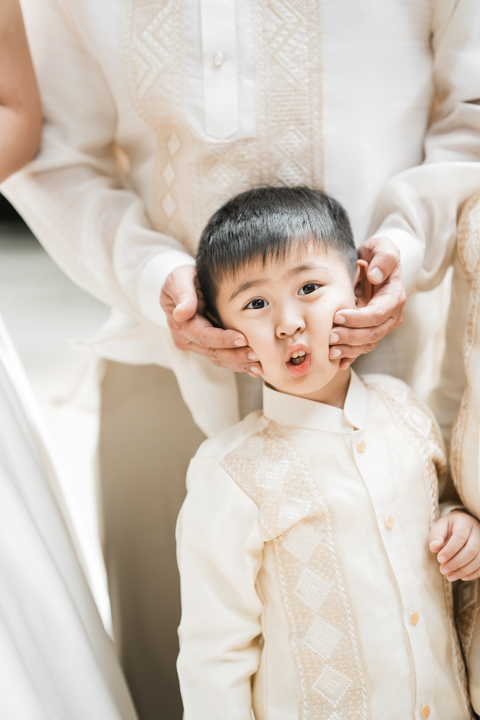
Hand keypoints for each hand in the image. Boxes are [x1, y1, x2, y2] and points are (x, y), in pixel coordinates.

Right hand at [160, 265, 262, 375]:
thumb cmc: (183, 278)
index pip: (202, 336)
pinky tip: (256, 368)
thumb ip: (182, 293)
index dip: (222, 339)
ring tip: (260, 365)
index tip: (242, 339)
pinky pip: (225, 358)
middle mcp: (188, 339)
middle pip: (213, 352)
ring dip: (240, 363)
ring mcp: (199, 345)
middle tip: (258, 354)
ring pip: (220, 359)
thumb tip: (181, 313)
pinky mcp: (209, 347)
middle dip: (236, 355)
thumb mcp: (179, 279)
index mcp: (181, 324)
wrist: (186, 284)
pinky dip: (240, 364)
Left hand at [329, 236, 405, 369]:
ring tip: (329, 350)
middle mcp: (390, 315)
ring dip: (348, 349)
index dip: (358, 318)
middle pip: (373, 333)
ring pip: (367, 344)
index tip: (338, 316)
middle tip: (329, 336)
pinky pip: (362, 348)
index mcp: (394, 297)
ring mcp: (381, 326)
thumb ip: (383, 257)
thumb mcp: (383, 246)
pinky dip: (350, 356)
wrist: (375, 264)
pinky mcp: (370, 331)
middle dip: (350, 337)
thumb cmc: (377, 254)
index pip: (378, 313)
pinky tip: (337, 362)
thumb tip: (375, 275)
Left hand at [428, 510, 479, 581]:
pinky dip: (473, 574)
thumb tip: (434, 548)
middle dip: (456, 563)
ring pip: (479, 560)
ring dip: (464, 571)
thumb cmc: (449, 527)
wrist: (463, 524)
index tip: (439, 559)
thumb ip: (436, 536)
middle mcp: (478, 532)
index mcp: (465, 523)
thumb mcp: (440, 527)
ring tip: (449, 577)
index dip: (450, 550)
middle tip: (442, 570)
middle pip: (471, 550)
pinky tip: (461, 577)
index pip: (460, 537)